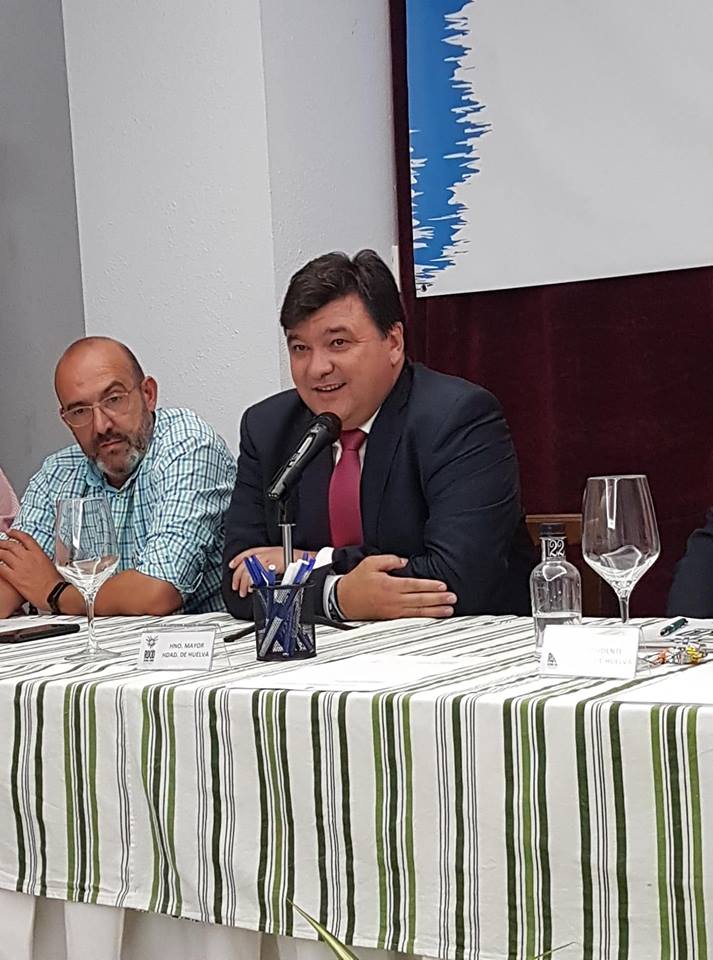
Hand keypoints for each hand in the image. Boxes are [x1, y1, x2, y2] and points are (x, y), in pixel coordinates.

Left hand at [0, 530, 62, 609]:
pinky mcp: (14, 577)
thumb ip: (41, 560)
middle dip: (2, 542)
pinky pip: (0, 568)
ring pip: (3, 554)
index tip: (10, 532)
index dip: (15, 533)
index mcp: (38, 553)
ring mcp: (20, 567)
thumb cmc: (55, 583)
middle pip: (11, 544)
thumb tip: (39, 560)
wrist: (54, 593)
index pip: (25, 538)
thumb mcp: (51, 565)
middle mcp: (28, 557)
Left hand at [228, 546, 316, 596]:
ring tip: (244, 591)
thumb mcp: (279, 556)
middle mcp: (264, 553)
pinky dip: (253, 584)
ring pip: (248, 571)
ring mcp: (267, 560)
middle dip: (238, 577)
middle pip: (244, 564)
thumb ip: (267, 561)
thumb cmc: (296, 560)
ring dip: (244, 584)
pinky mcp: (270, 567)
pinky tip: (252, 589)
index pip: (246, 553)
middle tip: (236, 585)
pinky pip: (257, 577)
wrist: (306, 560)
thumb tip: (258, 570)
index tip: (231, 565)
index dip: (237, 559)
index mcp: (266, 549)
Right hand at [336, 554, 456, 619]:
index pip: (415, 585)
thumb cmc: (357, 581)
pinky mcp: (391, 617)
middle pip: (420, 599)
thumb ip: (390, 560)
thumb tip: (405, 562)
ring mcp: (393, 610)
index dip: (430, 586)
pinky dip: (424, 618)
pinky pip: (411, 618)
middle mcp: (393, 599)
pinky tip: (433, 617)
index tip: (443, 586)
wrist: (343, 600)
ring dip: (435, 611)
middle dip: (438, 599)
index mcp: (389, 585)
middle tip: (452, 598)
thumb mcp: (371, 563)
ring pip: (418, 611)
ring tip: (449, 610)